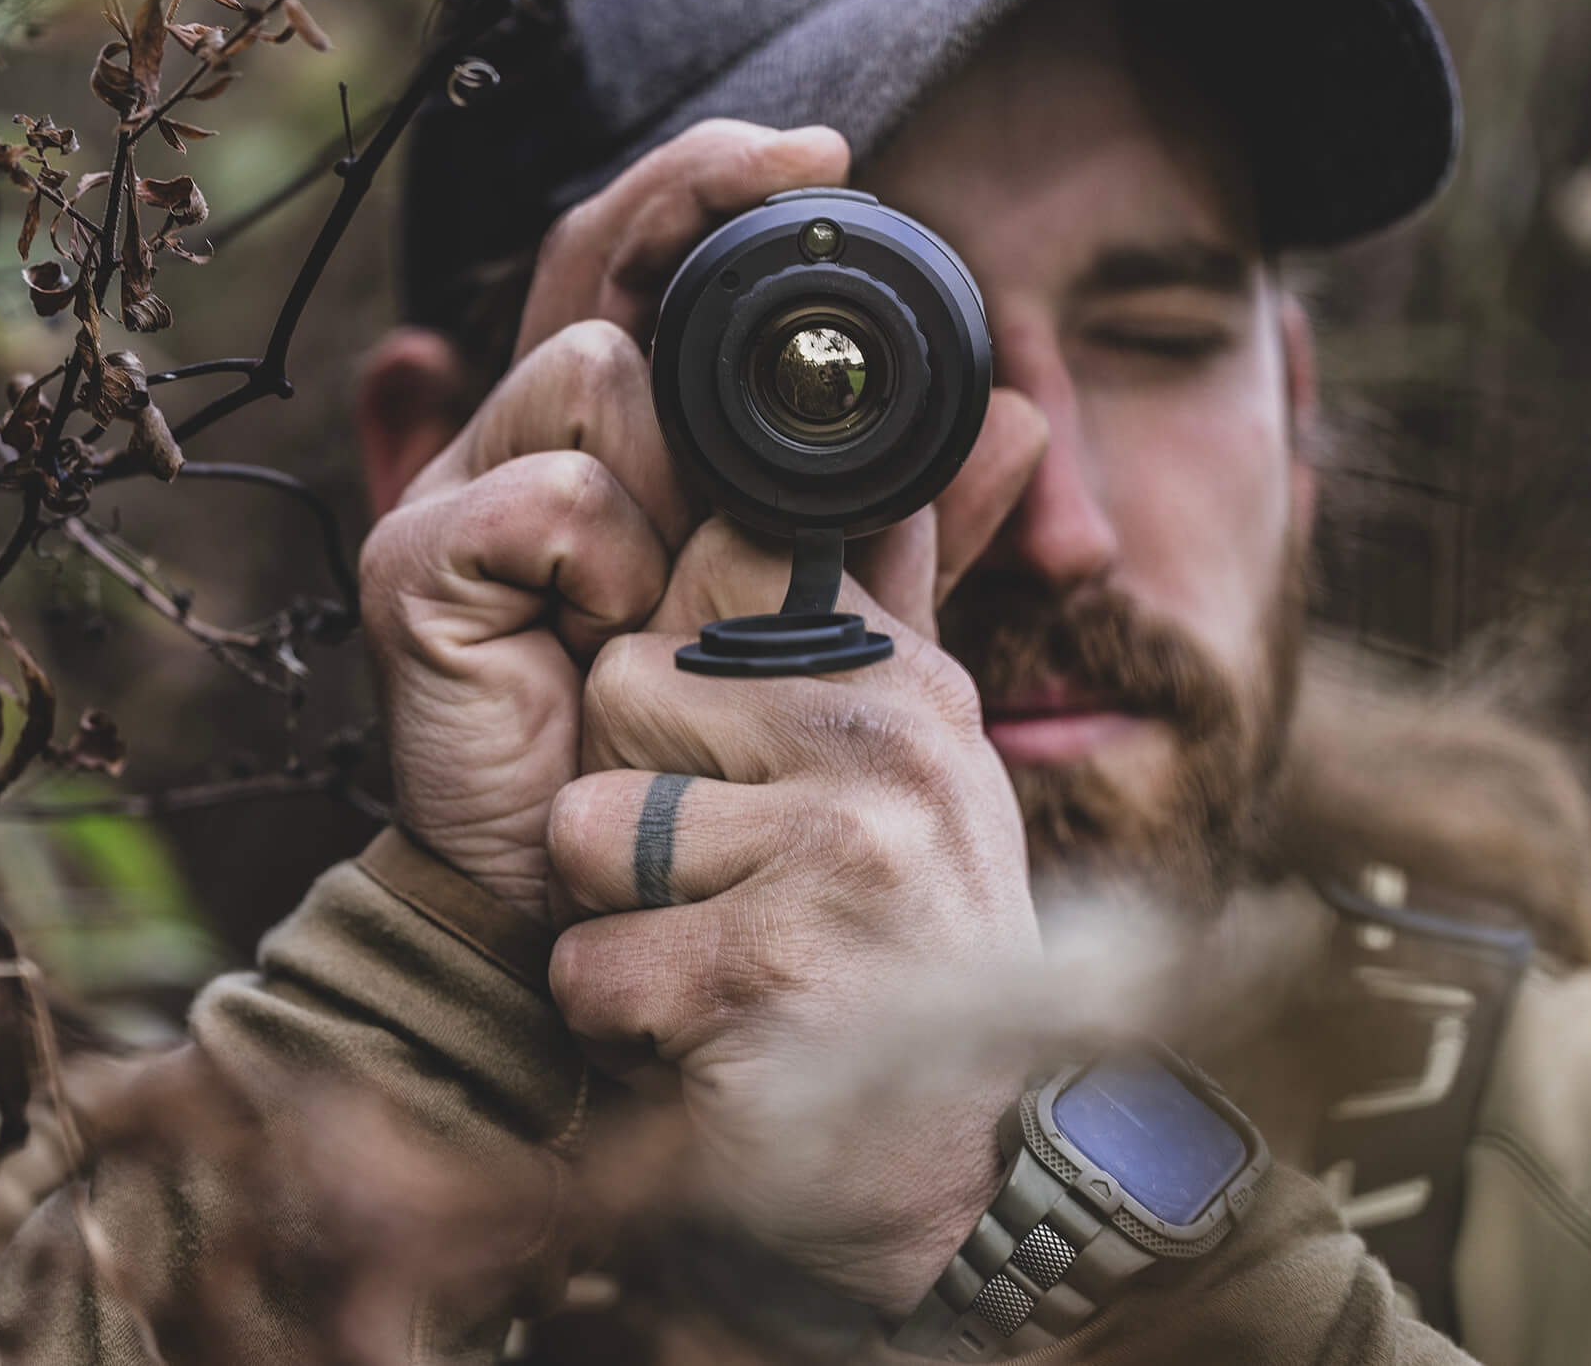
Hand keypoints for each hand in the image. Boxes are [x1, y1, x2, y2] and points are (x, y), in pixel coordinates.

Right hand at [361, 121, 851, 918]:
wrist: (583, 905)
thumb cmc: (687, 757)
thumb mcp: (823, 626)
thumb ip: (901, 532)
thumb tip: (1017, 420)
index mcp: (616, 434)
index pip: (640, 256)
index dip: (712, 181)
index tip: (827, 154)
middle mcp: (526, 437)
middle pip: (595, 263)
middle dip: (696, 213)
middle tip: (803, 191)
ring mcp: (462, 493)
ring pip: (590, 374)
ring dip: (674, 472)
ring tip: (678, 585)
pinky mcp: (421, 567)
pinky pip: (550, 496)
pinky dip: (610, 556)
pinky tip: (615, 630)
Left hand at [543, 395, 1049, 1315]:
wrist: (924, 1178)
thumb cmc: (871, 947)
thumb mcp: (893, 751)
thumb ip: (899, 582)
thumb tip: (1002, 412)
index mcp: (898, 672)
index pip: (724, 551)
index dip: (671, 671)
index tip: (720, 755)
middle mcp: (893, 736)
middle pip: (621, 694)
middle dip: (631, 806)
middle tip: (727, 888)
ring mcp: (848, 848)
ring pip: (588, 828)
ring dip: (623, 921)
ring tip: (720, 958)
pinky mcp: (777, 963)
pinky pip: (589, 957)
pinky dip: (624, 1018)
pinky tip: (714, 1035)